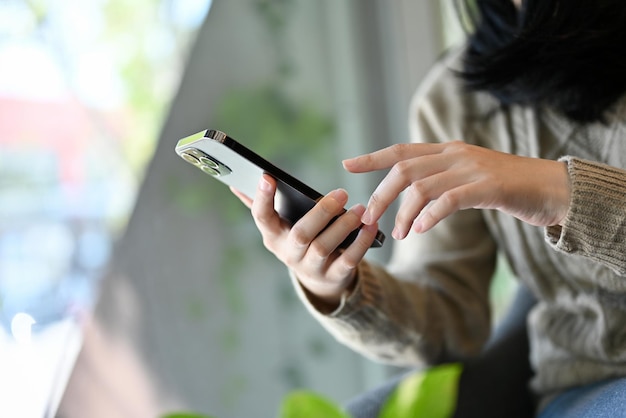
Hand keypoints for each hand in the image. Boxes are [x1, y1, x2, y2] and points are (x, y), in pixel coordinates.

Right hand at [231, 174, 379, 307]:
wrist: (318, 279)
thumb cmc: (297, 241)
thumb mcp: (279, 227)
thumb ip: (260, 205)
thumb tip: (234, 185)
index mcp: (273, 236)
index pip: (262, 218)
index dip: (262, 199)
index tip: (267, 176)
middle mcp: (289, 254)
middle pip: (301, 235)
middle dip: (321, 213)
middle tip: (341, 192)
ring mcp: (311, 268)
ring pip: (325, 247)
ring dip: (344, 226)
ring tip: (360, 208)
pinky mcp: (334, 276)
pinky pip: (349, 260)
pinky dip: (361, 242)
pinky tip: (371, 225)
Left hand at [343, 141, 570, 238]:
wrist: (553, 188)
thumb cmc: (509, 189)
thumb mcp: (470, 179)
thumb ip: (443, 183)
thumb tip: (412, 202)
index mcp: (449, 151)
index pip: (402, 150)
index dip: (373, 157)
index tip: (347, 164)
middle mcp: (456, 154)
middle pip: (404, 168)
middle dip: (381, 195)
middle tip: (369, 219)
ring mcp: (472, 168)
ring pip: (422, 185)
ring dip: (402, 213)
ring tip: (397, 234)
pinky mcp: (489, 186)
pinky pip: (449, 199)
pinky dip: (430, 214)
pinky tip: (420, 229)